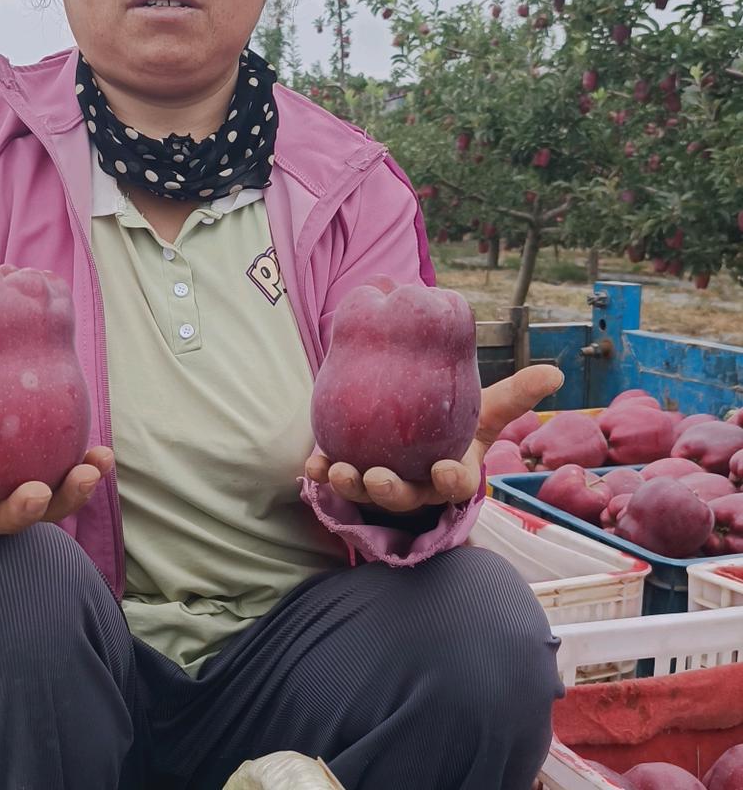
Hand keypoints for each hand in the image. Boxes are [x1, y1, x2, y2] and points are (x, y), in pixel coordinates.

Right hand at [0, 386, 113, 535]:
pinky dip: (87, 470)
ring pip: (45, 508)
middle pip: (2, 521)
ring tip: (91, 469)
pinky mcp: (46, 488)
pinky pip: (68, 484)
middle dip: (21, 510)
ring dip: (69, 493)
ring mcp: (16, 504)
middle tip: (35, 492)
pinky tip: (103, 454)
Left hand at [304, 364, 563, 513]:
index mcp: (449, 473)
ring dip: (351, 485)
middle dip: (390, 492)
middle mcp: (416, 487)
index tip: (444, 469)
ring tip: (337, 471)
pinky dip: (322, 473)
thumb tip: (556, 372)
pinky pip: (335, 479)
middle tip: (375, 477)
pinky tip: (312, 463)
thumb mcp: (482, 411)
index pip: (454, 484)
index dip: (450, 481)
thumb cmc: (453, 427)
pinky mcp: (352, 477)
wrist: (416, 436)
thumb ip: (515, 395)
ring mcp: (382, 486)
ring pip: (366, 494)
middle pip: (405, 497)